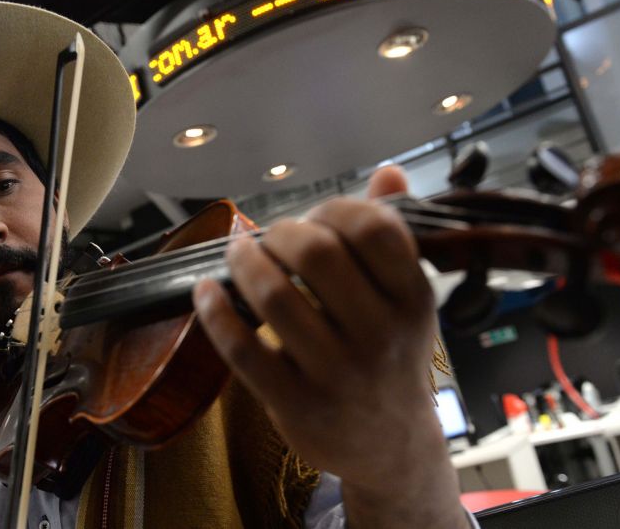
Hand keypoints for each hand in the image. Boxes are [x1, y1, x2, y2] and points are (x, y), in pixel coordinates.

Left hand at [193, 166, 466, 527]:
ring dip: (243, 261)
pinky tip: (206, 290)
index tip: (317, 218)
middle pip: (316, 253)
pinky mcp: (296, 405)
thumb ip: (395, 235)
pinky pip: (242, 349)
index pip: (374, 228)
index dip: (335, 208)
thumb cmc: (392, 358)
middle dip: (283, 231)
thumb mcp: (407, 300)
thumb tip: (389, 172)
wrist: (391, 447)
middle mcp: (380, 335)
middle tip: (273, 238)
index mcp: (412, 299)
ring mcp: (337, 374)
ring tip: (238, 252)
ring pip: (274, 296)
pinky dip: (214, 311)